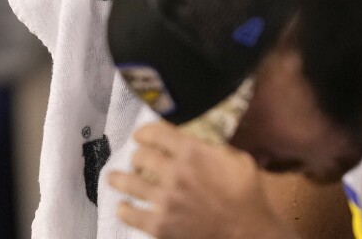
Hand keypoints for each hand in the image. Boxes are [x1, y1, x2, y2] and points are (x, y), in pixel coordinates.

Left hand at [109, 120, 298, 238]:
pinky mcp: (160, 225)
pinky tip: (122, 206)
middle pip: (140, 156)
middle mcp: (174, 172)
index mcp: (193, 152)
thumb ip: (211, 148)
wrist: (248, 229)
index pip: (156, 133)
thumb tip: (194, 141)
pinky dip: (124, 209)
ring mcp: (164, 200)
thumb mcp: (236, 158)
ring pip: (129, 183)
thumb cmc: (247, 192)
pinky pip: (131, 215)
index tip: (140, 136)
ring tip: (113, 177)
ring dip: (119, 178)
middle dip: (137, 155)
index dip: (144, 132)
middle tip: (137, 158)